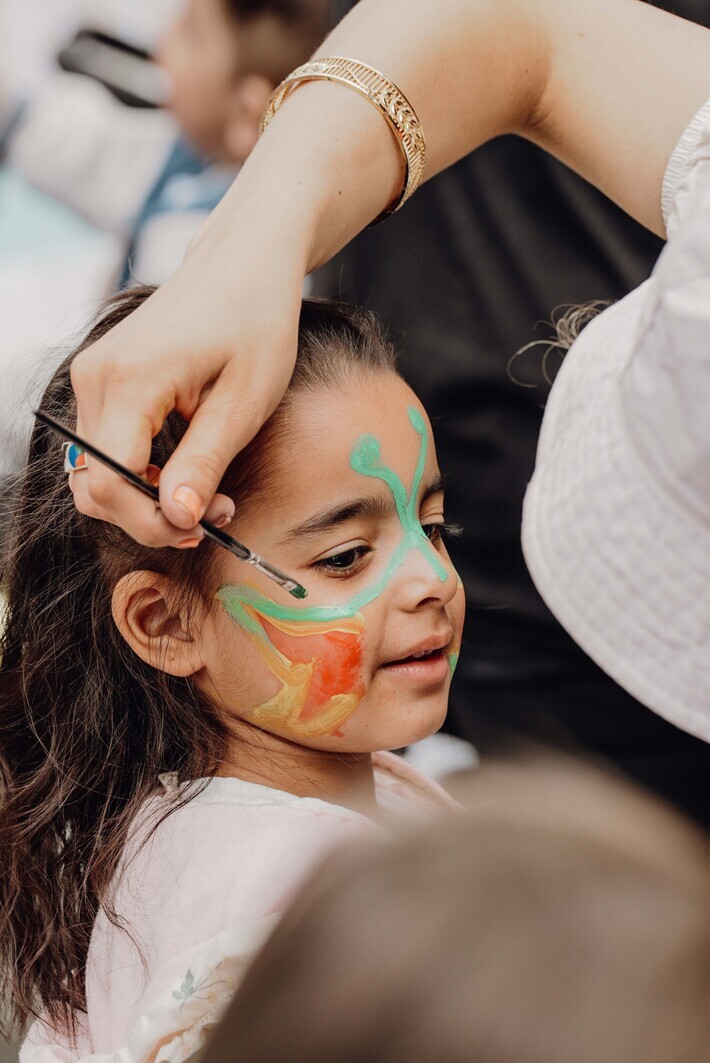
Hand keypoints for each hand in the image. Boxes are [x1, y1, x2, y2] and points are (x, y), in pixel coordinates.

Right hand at [70, 217, 302, 545]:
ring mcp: (92, 377)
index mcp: (130, 380)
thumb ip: (204, 463)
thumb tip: (176, 517)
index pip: (110, 482)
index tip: (201, 528)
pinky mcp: (102, 380)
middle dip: (150, 516)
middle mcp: (95, 378)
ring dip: (145, 500)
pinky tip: (185, 472)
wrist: (242, 263)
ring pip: (95, 473)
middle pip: (94, 485)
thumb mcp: (243, 402)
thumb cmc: (255, 323)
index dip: (150, 520)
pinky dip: (139, 474)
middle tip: (214, 515)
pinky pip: (105, 448)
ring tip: (207, 495)